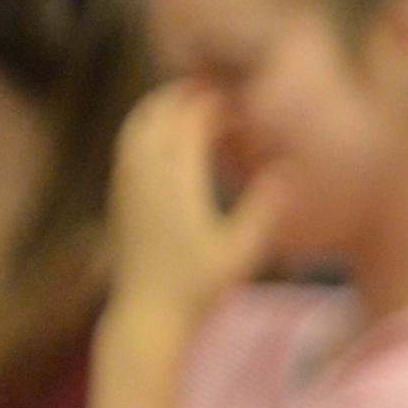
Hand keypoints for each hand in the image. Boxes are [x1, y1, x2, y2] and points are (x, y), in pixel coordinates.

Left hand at [105, 84, 277, 318]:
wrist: (146, 314)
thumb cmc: (198, 288)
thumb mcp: (241, 253)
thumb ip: (263, 209)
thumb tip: (287, 171)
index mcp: (175, 181)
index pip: (190, 122)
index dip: (214, 105)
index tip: (240, 103)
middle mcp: (145, 173)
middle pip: (160, 113)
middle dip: (187, 97)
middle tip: (217, 93)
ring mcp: (127, 182)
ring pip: (138, 124)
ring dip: (163, 108)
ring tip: (190, 105)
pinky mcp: (120, 194)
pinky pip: (129, 144)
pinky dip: (148, 127)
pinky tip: (168, 137)